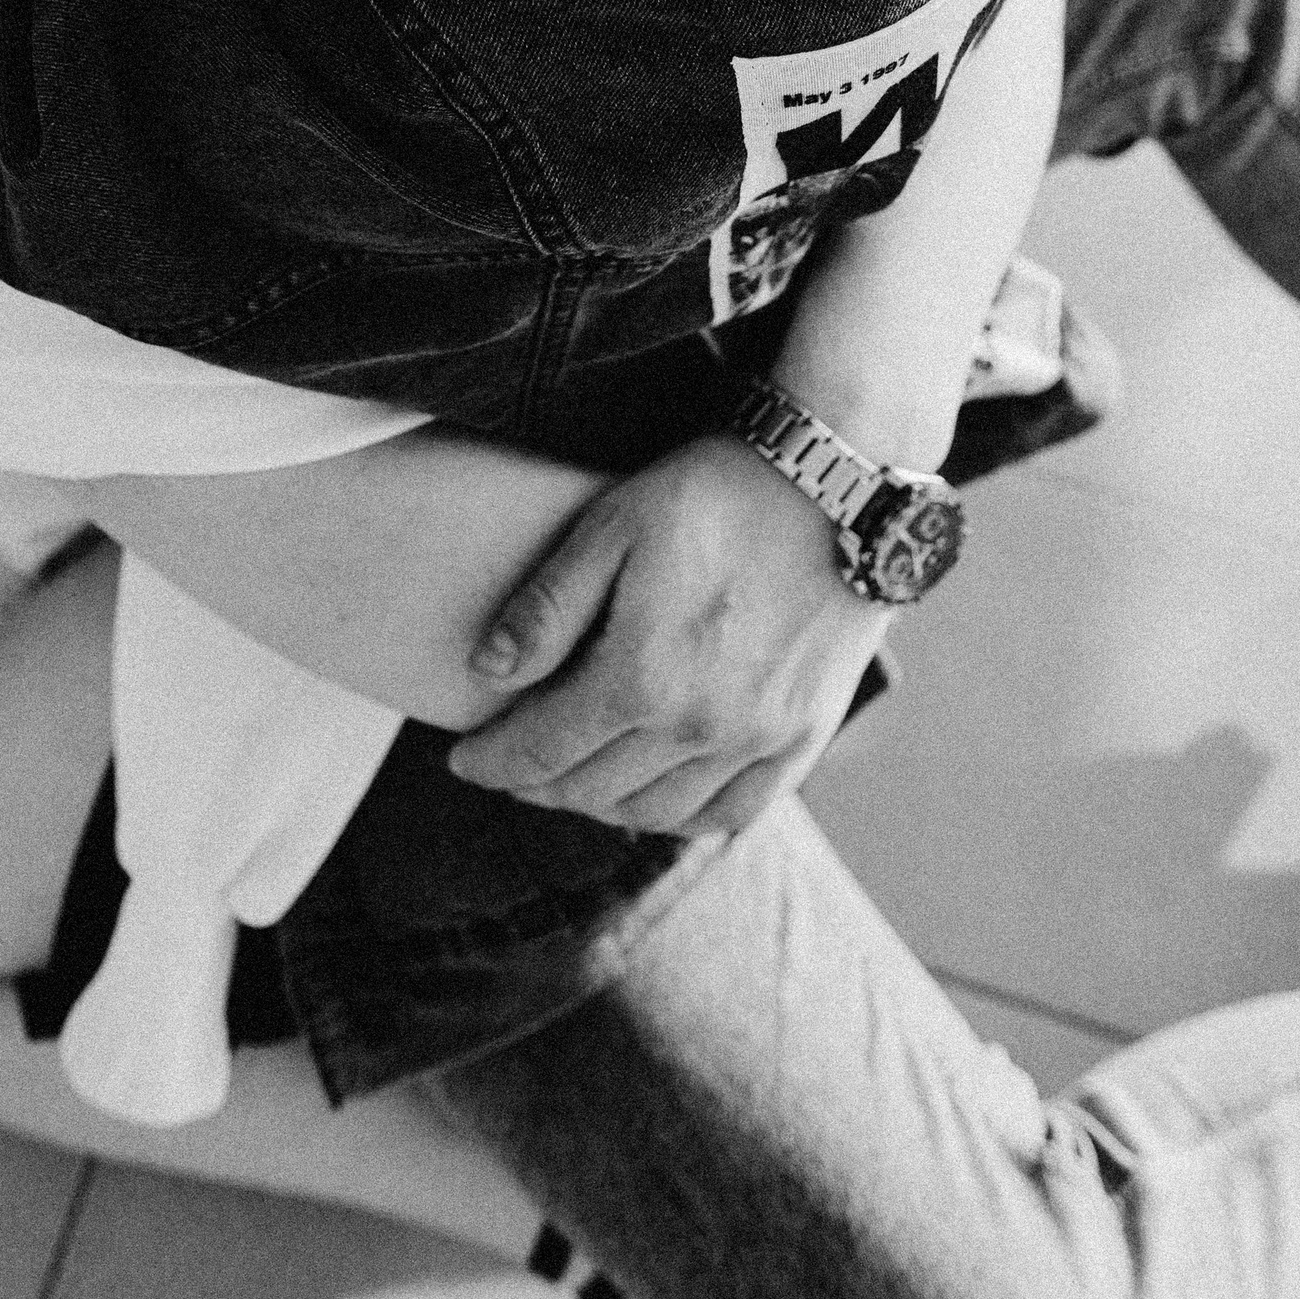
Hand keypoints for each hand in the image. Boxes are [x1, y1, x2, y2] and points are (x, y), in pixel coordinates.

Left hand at [448, 435, 889, 836]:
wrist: (837, 482)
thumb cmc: (716, 492)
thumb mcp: (612, 527)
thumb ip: (547, 606)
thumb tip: (486, 671)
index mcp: (641, 677)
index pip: (542, 749)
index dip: (492, 761)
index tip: (461, 760)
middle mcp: (699, 727)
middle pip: (592, 787)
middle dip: (536, 783)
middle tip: (509, 766)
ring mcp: (757, 740)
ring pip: (656, 812)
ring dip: (600, 805)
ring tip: (572, 779)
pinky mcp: (803, 736)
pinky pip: (730, 812)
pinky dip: (682, 818)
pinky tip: (657, 799)